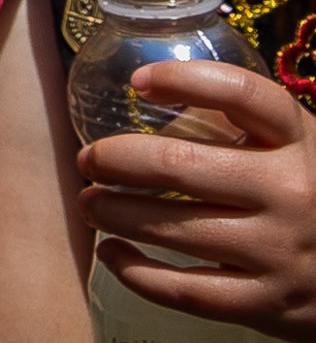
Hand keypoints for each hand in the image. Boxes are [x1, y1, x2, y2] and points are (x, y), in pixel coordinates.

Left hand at [83, 60, 315, 332]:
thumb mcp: (300, 151)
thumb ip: (246, 125)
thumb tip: (156, 94)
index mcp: (302, 144)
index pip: (242, 94)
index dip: (184, 79)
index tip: (138, 82)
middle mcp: (293, 193)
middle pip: (179, 164)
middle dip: (114, 160)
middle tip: (89, 160)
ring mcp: (280, 252)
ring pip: (171, 228)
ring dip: (112, 212)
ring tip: (90, 203)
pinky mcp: (267, 305)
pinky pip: (183, 290)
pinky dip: (134, 272)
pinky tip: (110, 253)